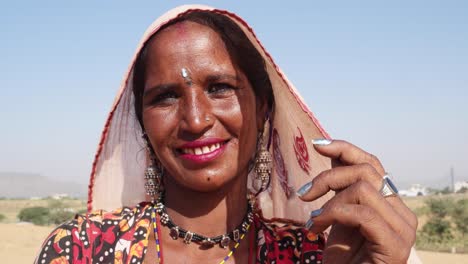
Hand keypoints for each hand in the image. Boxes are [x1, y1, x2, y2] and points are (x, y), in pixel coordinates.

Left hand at [297, 139, 416, 263]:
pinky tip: (316, 230)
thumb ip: (339, 186)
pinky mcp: (396, 245)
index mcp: (388, 202)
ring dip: (328, 202)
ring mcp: (403, 228)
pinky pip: (362, 213)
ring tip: (313, 222)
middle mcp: (401, 211)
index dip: (346, 149)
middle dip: (329, 177)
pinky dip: (332, 216)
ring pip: (363, 188)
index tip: (317, 145)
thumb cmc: (343, 258)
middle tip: (304, 195)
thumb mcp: (337, 214)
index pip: (372, 163)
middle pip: (366, 171)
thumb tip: (329, 150)